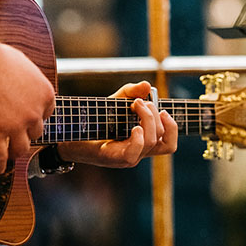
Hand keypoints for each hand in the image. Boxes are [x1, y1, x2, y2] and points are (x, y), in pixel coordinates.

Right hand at [0, 30, 54, 173]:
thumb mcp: (25, 66)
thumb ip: (29, 80)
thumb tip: (24, 82)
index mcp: (46, 95)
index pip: (47, 114)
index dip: (36, 117)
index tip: (28, 119)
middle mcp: (35, 113)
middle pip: (36, 132)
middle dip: (27, 133)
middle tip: (17, 134)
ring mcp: (16, 126)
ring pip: (22, 148)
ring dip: (17, 152)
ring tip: (11, 155)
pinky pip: (0, 155)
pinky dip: (0, 165)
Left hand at [56, 81, 177, 167]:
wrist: (72, 131)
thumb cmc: (97, 119)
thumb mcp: (116, 101)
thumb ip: (132, 92)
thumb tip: (147, 86)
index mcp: (143, 142)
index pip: (168, 144)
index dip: (173, 128)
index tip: (163, 110)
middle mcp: (138, 152)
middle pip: (162, 138)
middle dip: (155, 115)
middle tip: (139, 102)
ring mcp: (127, 157)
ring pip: (151, 143)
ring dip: (147, 120)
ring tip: (134, 107)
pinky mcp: (114, 158)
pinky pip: (133, 153)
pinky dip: (138, 138)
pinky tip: (133, 127)